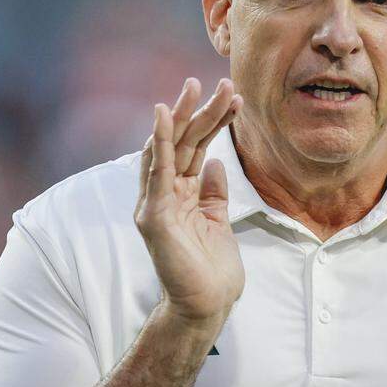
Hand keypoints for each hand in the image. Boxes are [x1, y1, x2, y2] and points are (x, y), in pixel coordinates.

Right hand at [134, 78, 244, 328]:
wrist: (207, 305)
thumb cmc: (211, 267)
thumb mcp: (219, 219)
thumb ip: (214, 191)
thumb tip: (216, 163)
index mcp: (181, 193)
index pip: (195, 148)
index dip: (213, 122)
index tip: (233, 97)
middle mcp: (164, 193)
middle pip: (182, 142)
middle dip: (199, 110)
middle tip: (218, 81)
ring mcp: (155, 203)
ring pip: (169, 149)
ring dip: (182, 116)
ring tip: (194, 87)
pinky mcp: (153, 216)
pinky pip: (156, 172)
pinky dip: (158, 143)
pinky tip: (163, 117)